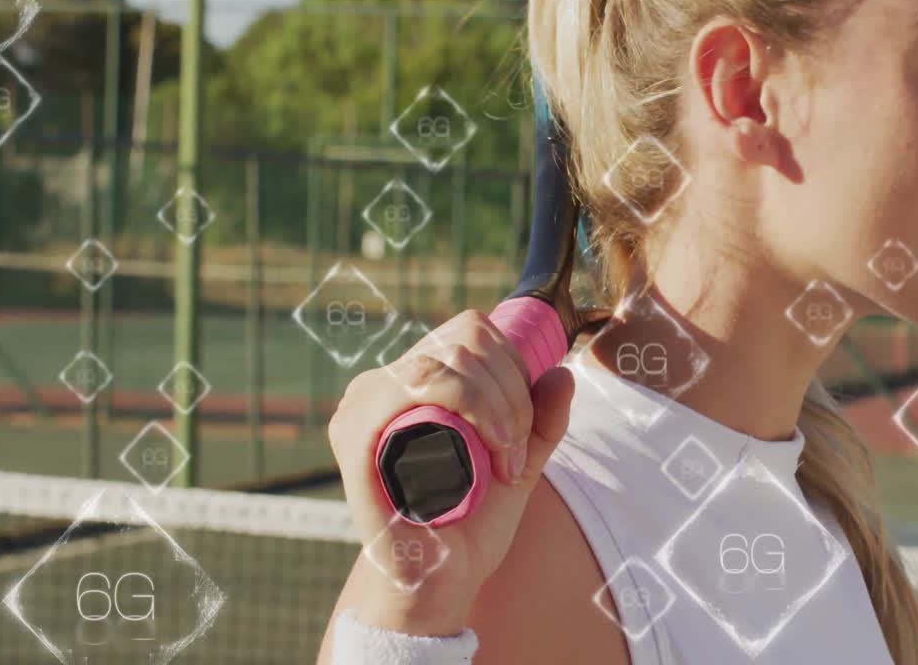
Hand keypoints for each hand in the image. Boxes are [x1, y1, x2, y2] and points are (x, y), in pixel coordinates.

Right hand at [327, 309, 574, 626]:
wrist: (437, 586)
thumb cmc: (468, 528)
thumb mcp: (518, 465)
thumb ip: (540, 422)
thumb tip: (561, 372)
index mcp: (411, 382)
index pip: (471, 331)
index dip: (514, 367)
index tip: (523, 430)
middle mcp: (380, 385)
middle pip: (466, 339)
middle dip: (512, 393)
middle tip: (516, 454)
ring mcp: (363, 407)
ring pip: (446, 360)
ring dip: (498, 407)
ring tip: (505, 461)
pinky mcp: (356, 434)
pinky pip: (417, 385)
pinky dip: (472, 409)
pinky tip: (489, 456)